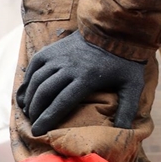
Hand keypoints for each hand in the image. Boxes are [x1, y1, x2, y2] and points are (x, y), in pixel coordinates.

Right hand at [17, 30, 145, 135]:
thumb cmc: (124, 61)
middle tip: (33, 125)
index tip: (38, 131)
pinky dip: (28, 80)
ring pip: (37, 80)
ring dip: (30, 97)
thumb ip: (128, 109)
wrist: (115, 29)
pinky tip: (28, 92)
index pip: (61, 102)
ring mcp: (59, 56)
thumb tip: (124, 132)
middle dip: (36, 111)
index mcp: (86, 78)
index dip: (47, 119)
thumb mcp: (132, 85)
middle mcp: (69, 66)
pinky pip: (35, 65)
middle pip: (45, 93)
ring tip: (30, 112)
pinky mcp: (53, 48)